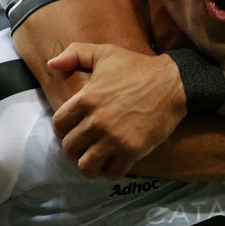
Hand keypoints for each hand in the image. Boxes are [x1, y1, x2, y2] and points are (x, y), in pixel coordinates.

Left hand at [48, 43, 187, 179]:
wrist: (172, 83)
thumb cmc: (138, 68)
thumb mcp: (105, 53)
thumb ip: (75, 53)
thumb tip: (52, 64)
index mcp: (85, 98)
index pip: (59, 125)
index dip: (64, 129)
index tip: (74, 129)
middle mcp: (96, 121)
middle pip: (70, 148)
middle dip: (76, 148)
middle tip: (86, 145)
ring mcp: (114, 138)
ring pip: (87, 165)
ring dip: (90, 165)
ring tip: (97, 160)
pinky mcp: (132, 150)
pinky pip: (112, 173)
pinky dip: (111, 172)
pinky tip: (115, 163)